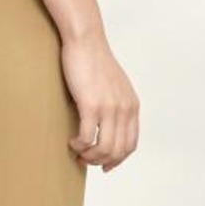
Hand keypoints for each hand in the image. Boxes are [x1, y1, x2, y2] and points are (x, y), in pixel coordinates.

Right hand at [61, 9, 138, 171]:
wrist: (85, 40)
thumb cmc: (95, 61)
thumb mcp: (115, 86)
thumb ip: (117, 105)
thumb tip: (107, 128)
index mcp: (132, 105)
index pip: (130, 144)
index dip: (117, 159)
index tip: (105, 165)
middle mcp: (125, 109)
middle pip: (118, 151)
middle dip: (100, 161)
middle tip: (85, 159)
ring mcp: (109, 107)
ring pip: (104, 149)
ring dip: (89, 156)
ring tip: (78, 150)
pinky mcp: (91, 104)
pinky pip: (87, 138)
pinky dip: (79, 145)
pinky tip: (72, 140)